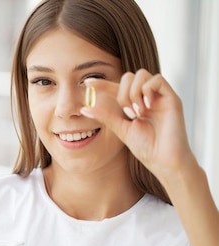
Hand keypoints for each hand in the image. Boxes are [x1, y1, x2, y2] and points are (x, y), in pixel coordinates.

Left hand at [80, 70, 195, 182]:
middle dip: (122, 93)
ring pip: (141, 74)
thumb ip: (106, 116)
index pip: (116, 88)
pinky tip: (147, 108)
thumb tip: (84, 108)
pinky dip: (147, 90)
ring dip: (134, 93)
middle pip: (129, 76)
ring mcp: (159, 96)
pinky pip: (157, 79)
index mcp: (134, 104)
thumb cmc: (146, 147)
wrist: (163, 160)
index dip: (102, 84)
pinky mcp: (172, 98)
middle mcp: (147, 97)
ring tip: (138, 113)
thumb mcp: (121, 129)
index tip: (87, 83)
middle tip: (127, 114)